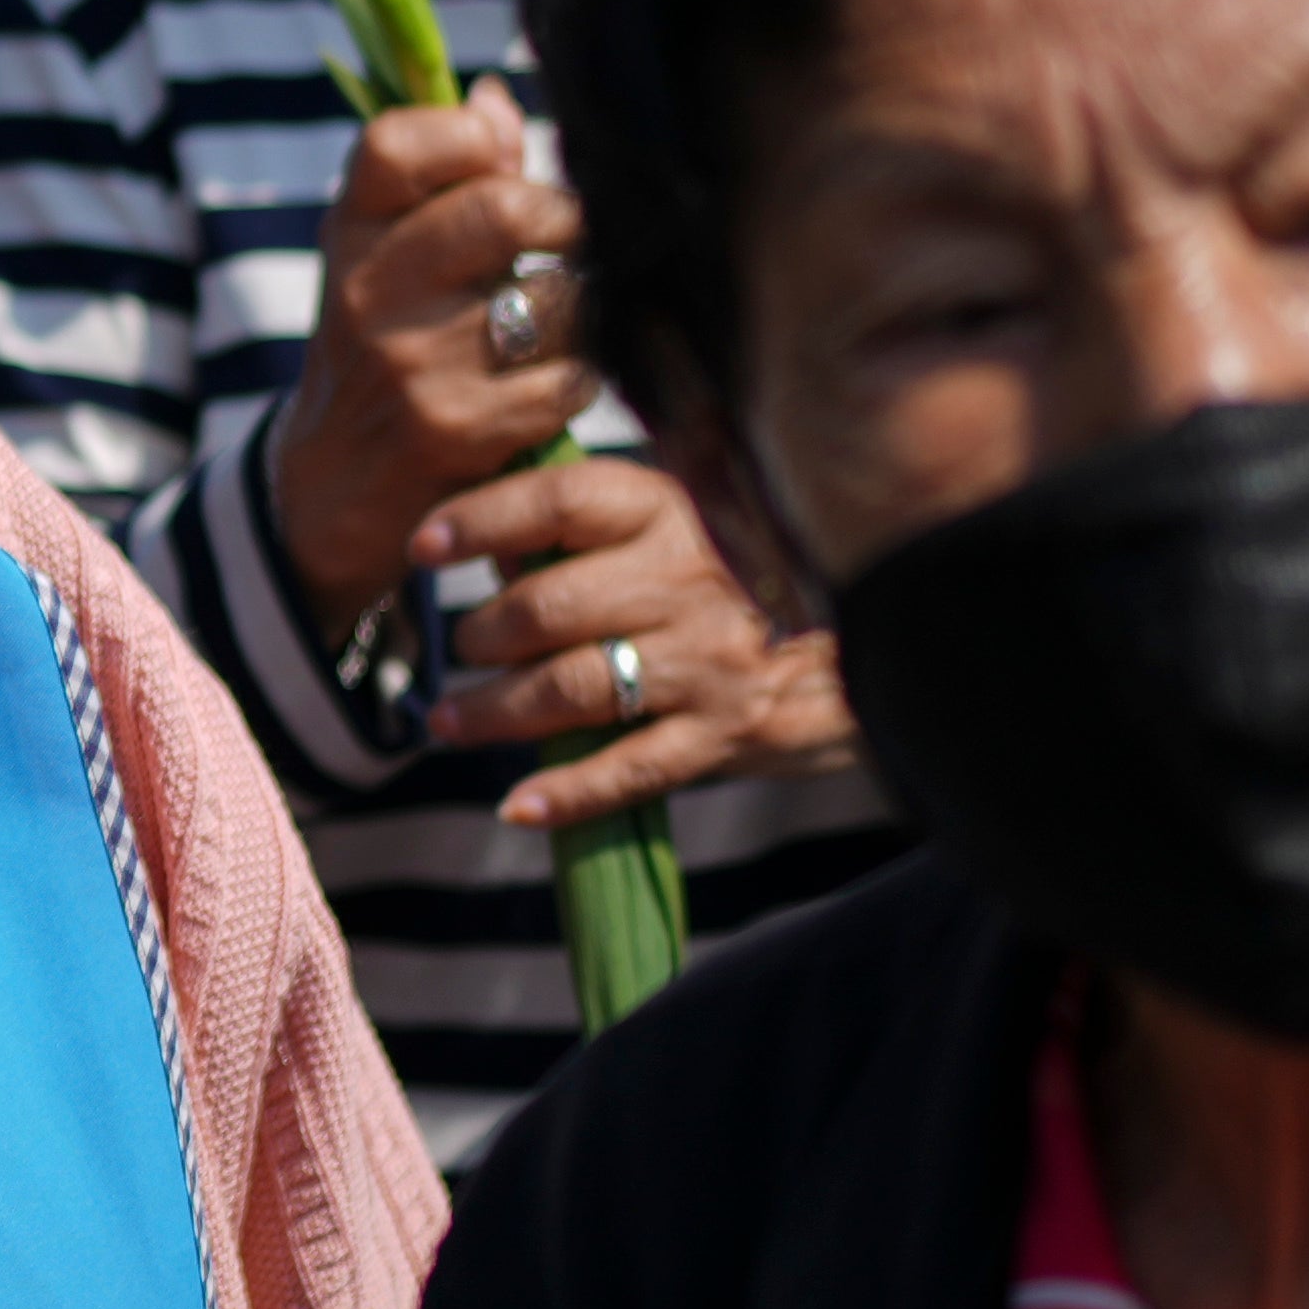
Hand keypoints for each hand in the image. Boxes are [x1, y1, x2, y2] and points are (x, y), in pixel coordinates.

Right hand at [258, 93, 599, 642]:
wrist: (329, 489)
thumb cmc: (382, 347)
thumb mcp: (383, 258)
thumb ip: (446, 179)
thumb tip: (500, 102)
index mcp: (348, 231)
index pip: (401, 142)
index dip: (471, 138)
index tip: (504, 163)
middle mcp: (368, 290)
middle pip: (503, 210)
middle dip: (566, 220)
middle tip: (576, 238)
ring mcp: (410, 362)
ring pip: (554, 299)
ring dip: (583, 309)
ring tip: (568, 319)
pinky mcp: (455, 430)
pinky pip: (567, 377)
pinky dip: (580, 377)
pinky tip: (559, 382)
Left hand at [426, 441, 849, 828]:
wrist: (884, 633)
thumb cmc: (761, 571)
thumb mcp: (698, 514)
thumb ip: (610, 518)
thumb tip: (499, 536)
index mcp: (676, 509)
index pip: (560, 502)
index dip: (481, 520)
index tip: (424, 543)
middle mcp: (688, 581)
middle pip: (550, 606)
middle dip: (483, 632)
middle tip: (462, 644)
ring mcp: (708, 661)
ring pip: (574, 690)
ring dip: (497, 711)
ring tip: (451, 721)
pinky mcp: (727, 734)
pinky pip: (630, 770)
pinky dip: (566, 795)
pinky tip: (517, 806)